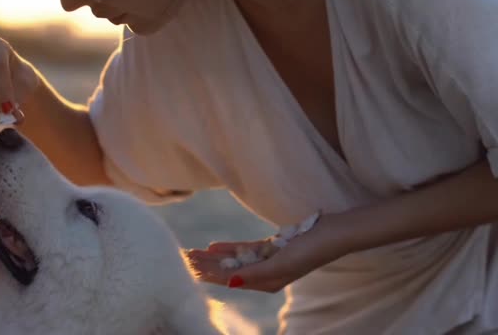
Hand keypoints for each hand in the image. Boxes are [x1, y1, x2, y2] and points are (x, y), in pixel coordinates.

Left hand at [186, 216, 348, 292]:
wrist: (333, 234)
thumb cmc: (309, 250)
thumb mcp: (281, 264)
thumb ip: (254, 273)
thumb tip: (230, 282)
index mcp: (266, 283)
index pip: (229, 279)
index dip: (207, 275)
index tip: (187, 269)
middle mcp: (265, 275)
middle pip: (228, 271)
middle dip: (205, 266)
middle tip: (183, 258)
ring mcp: (268, 260)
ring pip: (234, 260)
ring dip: (213, 257)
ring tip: (192, 253)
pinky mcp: (272, 247)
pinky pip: (245, 250)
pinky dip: (229, 248)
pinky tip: (214, 247)